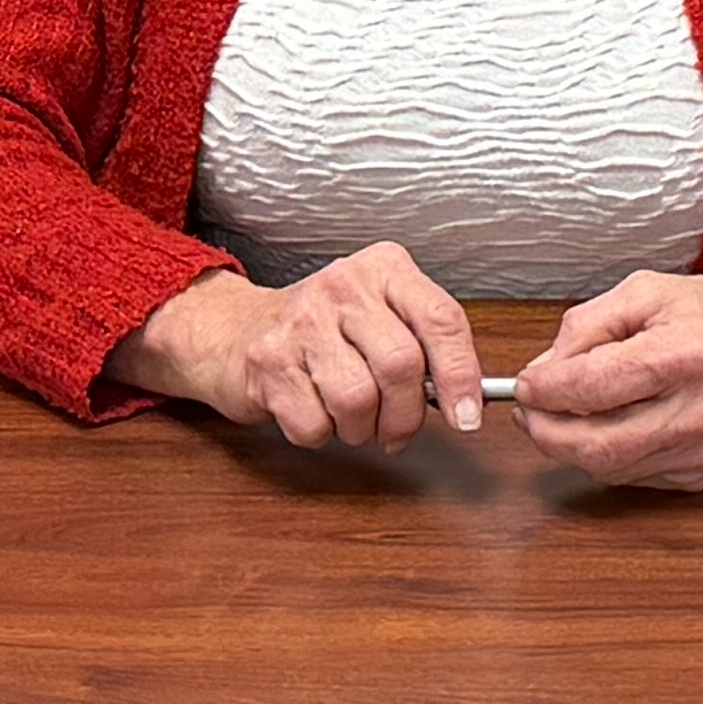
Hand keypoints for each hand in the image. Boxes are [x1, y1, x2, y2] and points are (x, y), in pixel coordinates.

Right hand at [112, 248, 482, 449]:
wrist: (234, 331)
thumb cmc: (323, 331)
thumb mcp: (380, 315)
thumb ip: (424, 345)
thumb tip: (465, 400)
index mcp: (385, 269)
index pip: (441, 319)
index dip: (462, 376)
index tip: (467, 417)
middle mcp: (344, 285)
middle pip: (402, 365)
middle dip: (406, 415)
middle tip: (397, 429)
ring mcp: (302, 322)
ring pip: (358, 399)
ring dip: (361, 428)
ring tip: (350, 417)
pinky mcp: (268, 362)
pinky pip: (314, 423)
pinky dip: (320, 433)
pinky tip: (312, 410)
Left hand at [514, 270, 702, 491]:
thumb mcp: (644, 291)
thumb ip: (586, 326)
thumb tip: (543, 371)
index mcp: (684, 353)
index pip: (594, 386)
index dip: (545, 390)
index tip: (524, 384)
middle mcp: (697, 410)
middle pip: (597, 445)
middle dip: (546, 431)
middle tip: (528, 411)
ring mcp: (701, 449)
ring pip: (608, 469)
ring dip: (570, 446)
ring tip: (559, 414)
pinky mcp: (700, 473)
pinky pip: (631, 476)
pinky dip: (605, 455)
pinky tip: (606, 425)